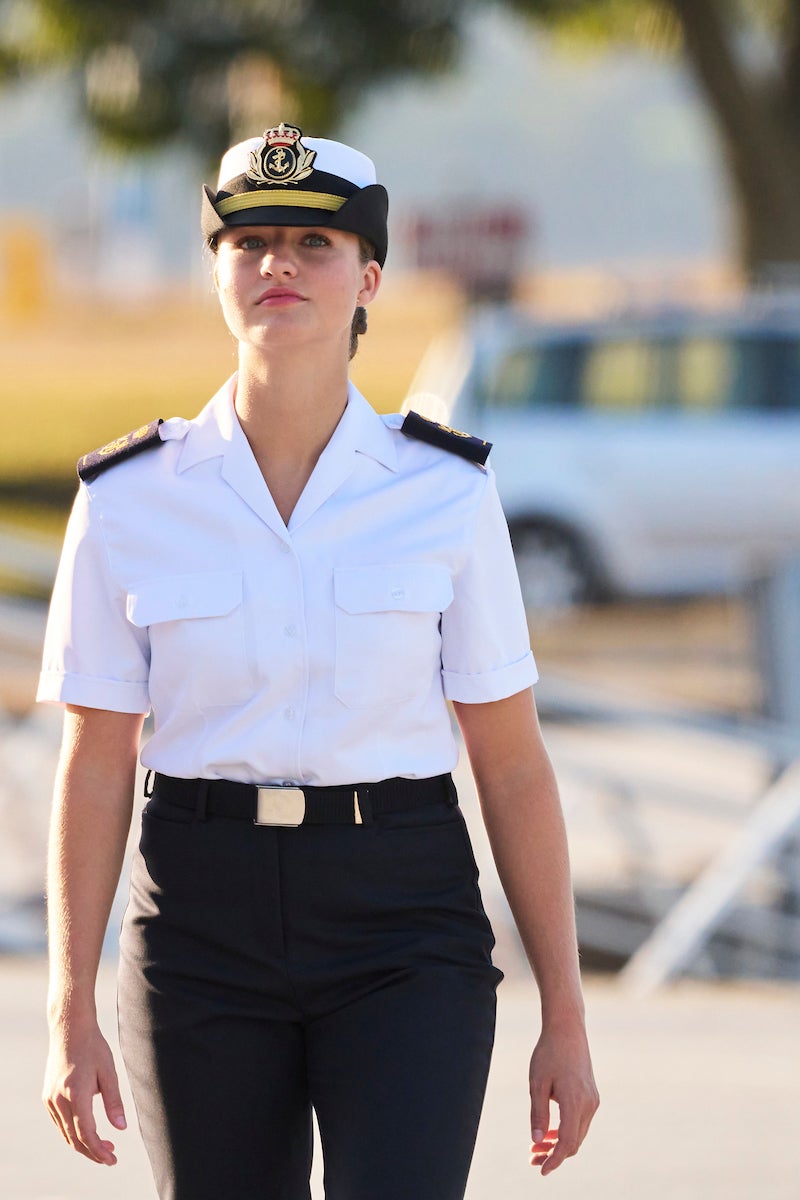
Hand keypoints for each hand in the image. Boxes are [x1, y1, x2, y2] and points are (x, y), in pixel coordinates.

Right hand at [43, 1018, 126, 1164]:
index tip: (112, 1159)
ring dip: (83, 1144)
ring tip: (103, 1146)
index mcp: (76, 1093)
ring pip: (65, 1133)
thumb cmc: (93, 1047)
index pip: (86, 1133)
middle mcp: (59, 1100)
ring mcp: (50, 1099)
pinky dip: (73, 1132)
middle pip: (74, 1138)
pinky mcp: (47, 1097)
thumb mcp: (109, 1071)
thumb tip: (121, 1128)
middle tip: (110, 1157)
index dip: (99, 1150)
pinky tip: (87, 1132)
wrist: (69, 1030)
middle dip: (92, 1151)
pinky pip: (60, 1123)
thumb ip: (114, 1101)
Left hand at [528, 1022, 598, 1175]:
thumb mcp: (537, 1082)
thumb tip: (537, 1140)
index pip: (567, 1143)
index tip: (541, 1170)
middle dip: (554, 1154)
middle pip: (574, 1142)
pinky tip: (551, 1132)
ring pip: (578, 1133)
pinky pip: (580, 1122)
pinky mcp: (592, 1095)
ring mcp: (593, 1100)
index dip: (554, 1160)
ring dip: (560, 1143)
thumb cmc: (548, 1053)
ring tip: (538, 1147)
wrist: (568, 1030)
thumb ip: (538, 1113)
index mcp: (575, 1102)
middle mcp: (588, 1104)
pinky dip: (566, 1130)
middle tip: (532, 1158)